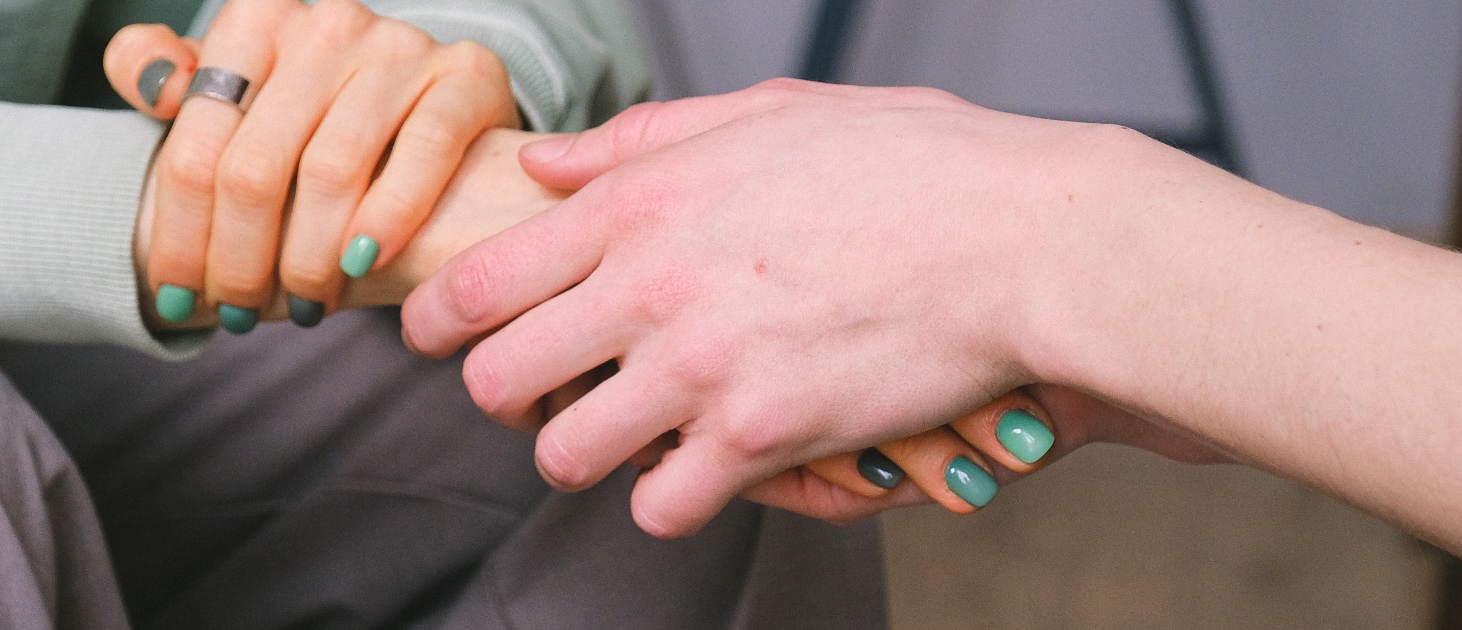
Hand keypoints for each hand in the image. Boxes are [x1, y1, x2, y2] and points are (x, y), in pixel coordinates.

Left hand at [104, 0, 518, 330]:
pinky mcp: (466, 74)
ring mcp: (399, 46)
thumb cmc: (308, 119)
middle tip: (240, 315)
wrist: (425, 108)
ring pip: (332, 171)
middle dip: (240, 262)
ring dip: (309, 260)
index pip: (196, 149)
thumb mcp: (229, 92)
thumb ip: (163, 73)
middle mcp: (326, 24)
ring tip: (304, 305)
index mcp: (255, 20)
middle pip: (255, 170)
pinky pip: (423, 151)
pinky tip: (364, 263)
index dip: (179, 237)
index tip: (176, 297)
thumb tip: (152, 82)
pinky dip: (389, 217)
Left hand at [402, 79, 1223, 536]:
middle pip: (496, 379)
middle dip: (504, 397)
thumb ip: (643, 140)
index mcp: (640, 202)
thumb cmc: (912, 166)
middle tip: (539, 397)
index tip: (437, 337)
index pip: (478, 279)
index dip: (435, 321)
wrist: (1025, 238)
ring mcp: (700, 367)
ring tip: (622, 438)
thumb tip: (547, 161)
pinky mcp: (761, 436)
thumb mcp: (767, 114)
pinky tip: (700, 471)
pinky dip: (670, 499)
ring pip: (565, 454)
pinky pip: (660, 504)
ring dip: (584, 453)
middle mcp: (650, 285)